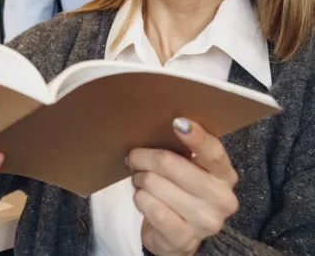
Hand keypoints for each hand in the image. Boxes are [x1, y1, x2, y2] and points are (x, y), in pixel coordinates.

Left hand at [129, 118, 239, 255]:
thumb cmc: (179, 191)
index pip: (213, 152)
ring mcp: (206, 222)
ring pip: (154, 183)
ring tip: (141, 181)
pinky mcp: (184, 238)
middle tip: (135, 158)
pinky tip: (143, 197)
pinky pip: (151, 207)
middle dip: (143, 157)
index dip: (195, 137)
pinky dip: (139, 198)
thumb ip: (181, 150)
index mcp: (224, 175)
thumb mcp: (187, 169)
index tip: (177, 121)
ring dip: (139, 179)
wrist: (176, 235)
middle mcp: (222, 199)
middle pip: (170, 163)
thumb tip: (163, 126)